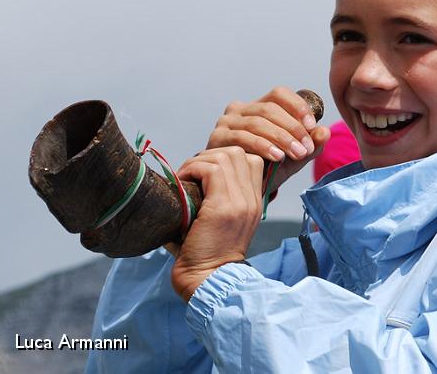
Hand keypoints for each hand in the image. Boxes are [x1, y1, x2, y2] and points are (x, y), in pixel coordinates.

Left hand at [170, 147, 263, 300]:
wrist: (208, 282)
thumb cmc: (205, 257)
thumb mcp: (220, 224)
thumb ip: (217, 201)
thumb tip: (191, 180)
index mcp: (253, 202)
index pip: (252, 161)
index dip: (225, 158)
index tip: (204, 172)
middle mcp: (251, 199)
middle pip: (240, 153)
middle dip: (211, 155)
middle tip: (192, 172)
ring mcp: (240, 202)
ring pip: (226, 156)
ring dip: (200, 161)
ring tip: (186, 176)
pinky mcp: (224, 207)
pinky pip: (212, 169)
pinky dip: (193, 169)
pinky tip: (183, 182)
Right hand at [207, 87, 330, 192]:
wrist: (241, 190)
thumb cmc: (267, 170)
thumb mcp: (294, 158)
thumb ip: (311, 145)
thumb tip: (325, 131)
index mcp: (259, 107)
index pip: (279, 94)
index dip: (297, 106)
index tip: (312, 125)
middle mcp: (240, 109)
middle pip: (269, 108)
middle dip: (292, 128)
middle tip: (306, 148)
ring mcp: (226, 122)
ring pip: (257, 122)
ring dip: (281, 138)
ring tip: (296, 154)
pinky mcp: (217, 138)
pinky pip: (242, 137)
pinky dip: (263, 146)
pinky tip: (277, 157)